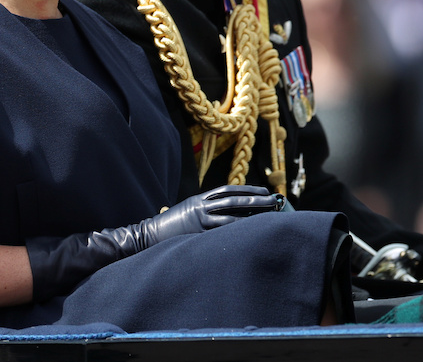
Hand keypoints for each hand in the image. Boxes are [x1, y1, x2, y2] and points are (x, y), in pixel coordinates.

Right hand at [134, 184, 279, 246]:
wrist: (148, 234)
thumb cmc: (169, 227)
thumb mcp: (187, 212)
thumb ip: (204, 211)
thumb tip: (227, 214)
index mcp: (199, 199)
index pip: (227, 190)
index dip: (247, 189)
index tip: (263, 191)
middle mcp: (201, 205)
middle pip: (233, 199)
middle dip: (255, 199)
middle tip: (274, 200)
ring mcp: (199, 218)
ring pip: (231, 213)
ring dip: (252, 213)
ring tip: (268, 214)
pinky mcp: (198, 232)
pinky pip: (222, 229)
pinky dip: (238, 228)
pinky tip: (251, 230)